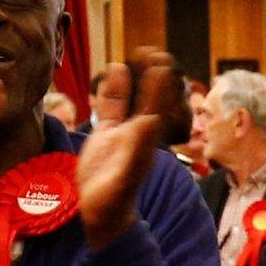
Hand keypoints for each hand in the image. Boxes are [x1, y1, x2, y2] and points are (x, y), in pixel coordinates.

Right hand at [78, 59, 167, 250]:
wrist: (100, 214)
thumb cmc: (114, 201)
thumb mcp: (125, 175)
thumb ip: (136, 149)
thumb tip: (150, 120)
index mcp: (146, 141)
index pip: (158, 107)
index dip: (161, 87)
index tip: (165, 64)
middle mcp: (138, 134)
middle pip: (150, 98)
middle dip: (154, 76)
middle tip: (157, 51)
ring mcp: (122, 133)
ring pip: (131, 99)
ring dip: (136, 77)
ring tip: (140, 54)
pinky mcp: (105, 136)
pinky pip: (111, 107)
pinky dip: (113, 89)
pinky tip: (114, 69)